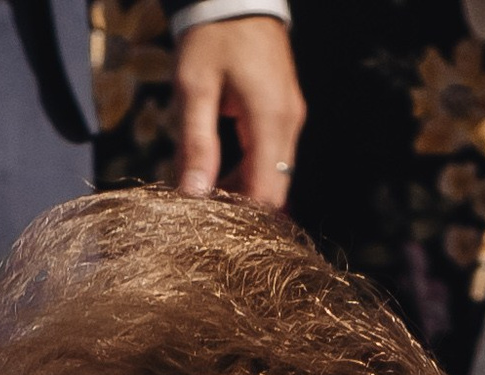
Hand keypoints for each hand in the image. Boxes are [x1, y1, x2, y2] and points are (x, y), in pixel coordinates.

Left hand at [174, 14, 304, 207]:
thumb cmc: (212, 37)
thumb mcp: (195, 88)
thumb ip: (196, 144)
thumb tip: (194, 195)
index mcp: (271, 120)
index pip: (268, 193)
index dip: (243, 218)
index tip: (210, 227)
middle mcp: (290, 125)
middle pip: (274, 190)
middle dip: (240, 208)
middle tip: (201, 215)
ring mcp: (290, 120)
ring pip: (273, 177)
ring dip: (242, 192)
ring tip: (204, 193)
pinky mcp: (284, 115)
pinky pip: (271, 159)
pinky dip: (247, 174)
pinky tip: (219, 174)